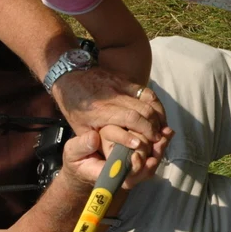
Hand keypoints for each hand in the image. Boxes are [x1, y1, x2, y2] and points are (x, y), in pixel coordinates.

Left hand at [51, 66, 168, 145]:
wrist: (70, 76)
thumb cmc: (75, 107)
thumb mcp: (80, 128)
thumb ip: (98, 141)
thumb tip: (113, 155)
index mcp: (100, 110)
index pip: (130, 118)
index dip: (143, 130)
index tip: (148, 143)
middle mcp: (114, 96)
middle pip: (144, 109)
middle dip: (154, 126)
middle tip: (157, 140)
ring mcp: (122, 85)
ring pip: (149, 99)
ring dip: (159, 115)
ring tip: (160, 129)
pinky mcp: (126, 80)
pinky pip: (147, 92)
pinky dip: (156, 105)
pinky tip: (158, 116)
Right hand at [59, 129, 169, 189]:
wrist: (84, 164)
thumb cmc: (77, 159)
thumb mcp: (73, 152)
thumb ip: (81, 146)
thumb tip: (93, 138)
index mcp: (106, 175)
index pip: (124, 177)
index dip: (135, 169)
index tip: (137, 157)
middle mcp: (122, 175)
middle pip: (143, 171)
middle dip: (153, 157)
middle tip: (159, 142)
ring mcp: (131, 170)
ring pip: (150, 164)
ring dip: (159, 150)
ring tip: (166, 135)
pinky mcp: (137, 161)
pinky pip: (151, 156)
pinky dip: (159, 145)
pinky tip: (166, 132)